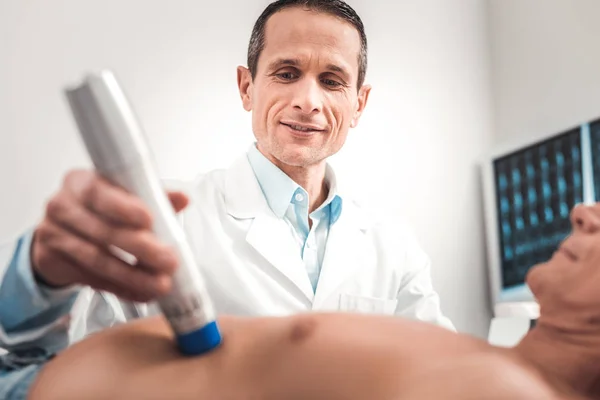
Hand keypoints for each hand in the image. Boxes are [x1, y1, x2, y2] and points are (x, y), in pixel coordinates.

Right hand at [31, 169, 188, 301]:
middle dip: (141, 248)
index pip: (100, 193)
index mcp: (81, 182)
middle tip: (170, 261)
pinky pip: (92, 279)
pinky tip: (144, 293)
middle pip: (103, 231)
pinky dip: (122, 288)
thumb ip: (153, 196)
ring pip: (98, 259)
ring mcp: (53, 234)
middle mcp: (62, 205)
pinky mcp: (52, 262)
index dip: (124, 208)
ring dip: (134, 275)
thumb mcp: (125, 196)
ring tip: (162, 284)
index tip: (149, 220)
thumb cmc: (101, 209)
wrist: (61, 231)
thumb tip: (182, 198)